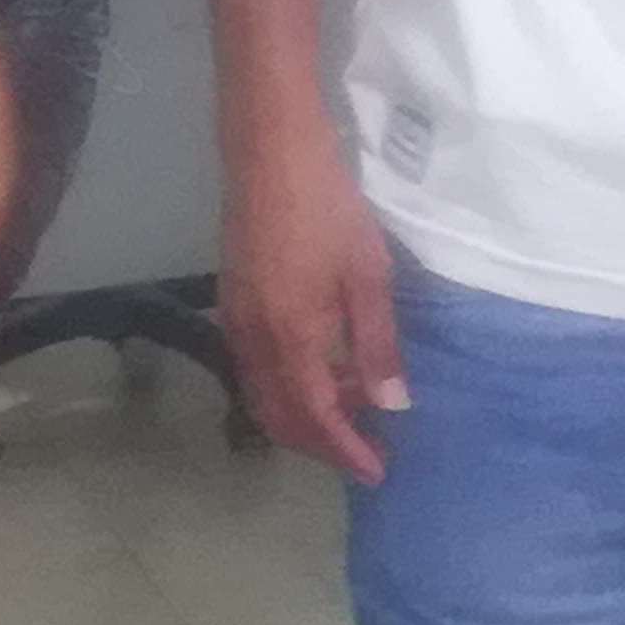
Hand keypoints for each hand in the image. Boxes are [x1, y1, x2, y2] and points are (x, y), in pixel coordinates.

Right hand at [217, 125, 406, 480]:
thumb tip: (392, 406)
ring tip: (351, 414)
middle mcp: (254, 342)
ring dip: (304, 417)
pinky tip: (321, 373)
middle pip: (282, 418)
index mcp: (291, 339)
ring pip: (264, 397)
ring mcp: (236, 324)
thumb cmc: (328, 208)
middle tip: (366, 452)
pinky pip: (255, 370)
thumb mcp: (367, 276)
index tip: (377, 471)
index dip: (346, 451)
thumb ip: (377, 345)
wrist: (269, 153)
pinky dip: (286, 388)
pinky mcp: (232, 304)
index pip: (316, 418)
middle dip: (322, 444)